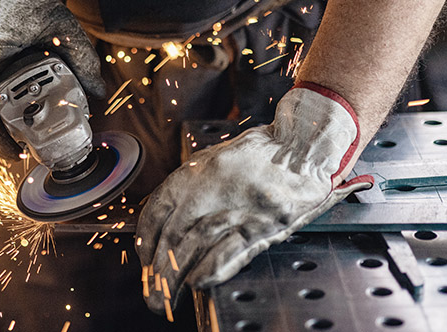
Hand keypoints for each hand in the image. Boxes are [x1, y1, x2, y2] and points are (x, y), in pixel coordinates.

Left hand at [135, 82, 372, 313]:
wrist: (301, 147)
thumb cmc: (258, 154)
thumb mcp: (213, 161)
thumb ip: (189, 189)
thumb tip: (166, 224)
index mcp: (194, 172)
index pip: (156, 213)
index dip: (146, 243)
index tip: (145, 263)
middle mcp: (210, 189)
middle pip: (173, 236)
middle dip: (158, 271)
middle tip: (152, 293)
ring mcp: (236, 207)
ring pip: (195, 247)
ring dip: (178, 276)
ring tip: (168, 298)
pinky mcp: (262, 223)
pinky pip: (229, 251)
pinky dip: (209, 270)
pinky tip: (196, 283)